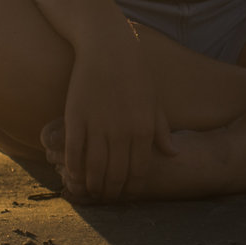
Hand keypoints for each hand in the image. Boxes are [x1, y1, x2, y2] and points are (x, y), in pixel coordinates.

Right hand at [56, 26, 172, 202]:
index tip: (126, 194)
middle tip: (106, 197)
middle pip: (116, 175)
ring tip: (89, 191)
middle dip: (112, 192)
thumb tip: (174, 153)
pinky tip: (71, 174)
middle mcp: (122, 132)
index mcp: (144, 129)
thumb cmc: (135, 72)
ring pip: (94, 169)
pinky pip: (74, 153)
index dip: (132, 187)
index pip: (139, 171)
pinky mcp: (76, 118)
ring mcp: (98, 126)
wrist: (108, 47)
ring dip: (92, 185)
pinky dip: (72, 168)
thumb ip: (161, 130)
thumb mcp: (154, 100)